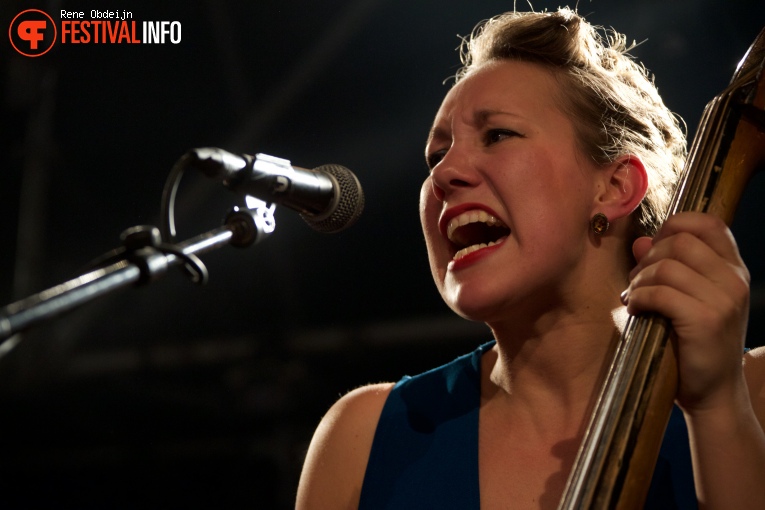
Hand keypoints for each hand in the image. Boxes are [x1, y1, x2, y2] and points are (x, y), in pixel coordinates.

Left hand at [624, 212, 750, 413]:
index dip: (673, 226)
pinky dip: (639, 298)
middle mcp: (734, 280)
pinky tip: (635, 310)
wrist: (713, 392)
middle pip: (679, 241)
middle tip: (638, 281)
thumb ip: (667, 266)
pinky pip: (660, 293)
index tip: (654, 248)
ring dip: (640, 280)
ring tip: (634, 298)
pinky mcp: (705, 320)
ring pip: (666, 266)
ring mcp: (723, 300)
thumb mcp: (686, 298)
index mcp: (733, 269)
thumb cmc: (694, 343)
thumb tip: (641, 241)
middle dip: (648, 258)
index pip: (707, 223)